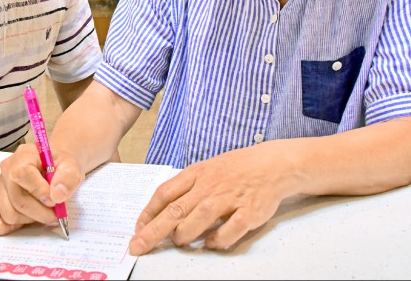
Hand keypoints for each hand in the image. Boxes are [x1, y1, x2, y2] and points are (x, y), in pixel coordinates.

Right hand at [0, 144, 84, 234]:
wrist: (54, 167)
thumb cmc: (60, 166)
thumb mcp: (71, 167)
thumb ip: (68, 178)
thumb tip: (56, 195)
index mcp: (23, 156)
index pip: (22, 174)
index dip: (39, 191)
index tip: (55, 200)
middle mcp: (6, 170)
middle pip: (17, 200)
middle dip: (41, 213)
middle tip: (56, 214)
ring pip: (9, 214)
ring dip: (30, 220)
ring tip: (43, 212)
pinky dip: (7, 227)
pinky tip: (25, 221)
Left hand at [129, 143, 291, 254]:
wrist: (273, 164)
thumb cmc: (236, 169)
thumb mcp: (206, 169)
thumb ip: (187, 188)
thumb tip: (162, 211)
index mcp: (196, 173)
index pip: (165, 193)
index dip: (148, 212)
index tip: (138, 228)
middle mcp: (210, 185)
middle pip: (176, 210)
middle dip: (153, 231)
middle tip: (138, 246)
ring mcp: (229, 198)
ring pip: (199, 218)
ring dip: (184, 235)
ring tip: (179, 242)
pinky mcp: (249, 212)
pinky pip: (229, 231)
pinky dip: (216, 241)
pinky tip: (210, 244)